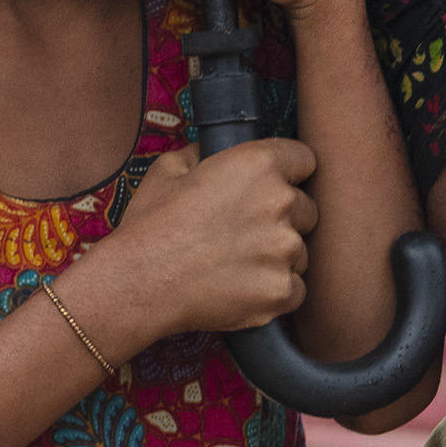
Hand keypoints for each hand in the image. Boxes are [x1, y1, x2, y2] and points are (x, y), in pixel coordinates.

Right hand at [77, 134, 315, 354]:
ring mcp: (285, 250)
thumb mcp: (168, 170)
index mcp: (258, 164)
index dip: (290, 173)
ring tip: (237, 265)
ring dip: (278, 257)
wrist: (138, 282)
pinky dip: (275, 291)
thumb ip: (203, 155)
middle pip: (307, 209)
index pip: (305, 160)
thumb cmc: (150, 225)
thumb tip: (211, 155)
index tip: (276, 186)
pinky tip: (243, 288)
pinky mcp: (282, 290)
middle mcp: (280, 203)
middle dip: (283, 219)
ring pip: (300, 252)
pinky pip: (295, 289)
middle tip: (246, 233)